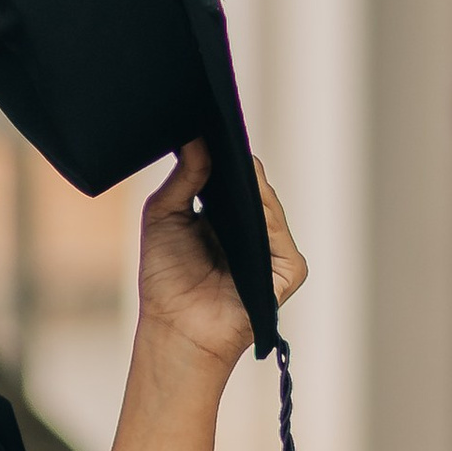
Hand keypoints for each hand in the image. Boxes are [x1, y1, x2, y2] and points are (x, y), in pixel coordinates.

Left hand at [133, 137, 306, 374]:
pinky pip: (279, 234)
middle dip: (239, 163)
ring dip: (252, 184)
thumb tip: (196, 139)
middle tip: (222, 131)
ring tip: (233, 157)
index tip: (211, 122)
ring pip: (269, 206)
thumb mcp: (165, 216)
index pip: (235, 178)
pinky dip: (266, 214)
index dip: (224, 153)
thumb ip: (183, 178)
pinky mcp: (286, 271)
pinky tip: (250, 196)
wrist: (174, 328)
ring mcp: (273, 251)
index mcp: (227, 218)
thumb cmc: (166, 279)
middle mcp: (253, 232)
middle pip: (255, 188)